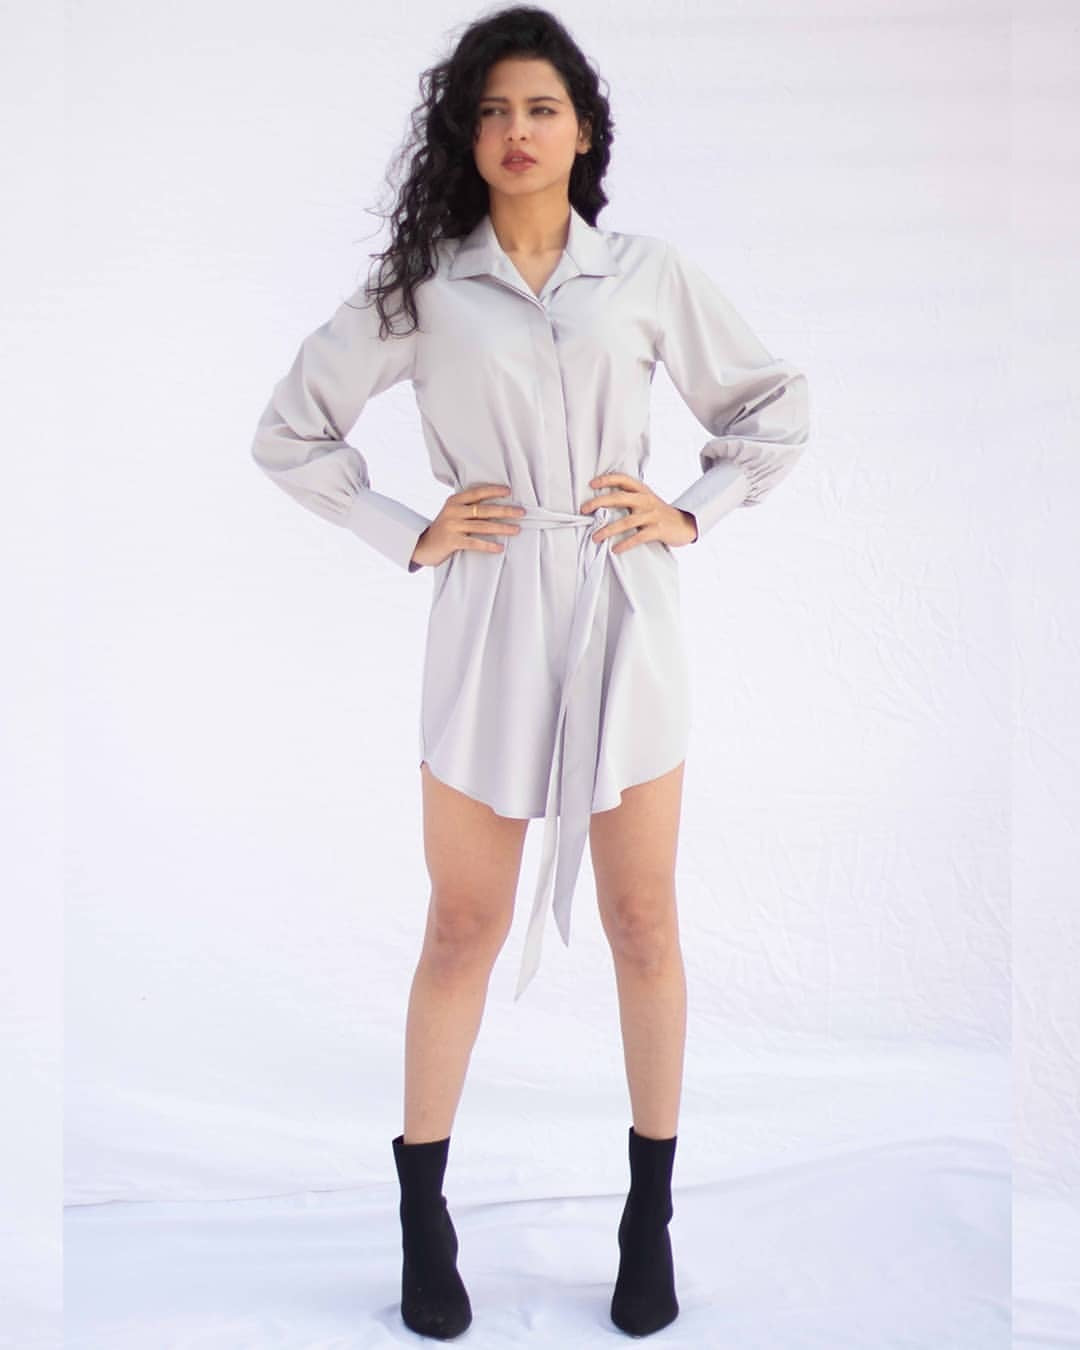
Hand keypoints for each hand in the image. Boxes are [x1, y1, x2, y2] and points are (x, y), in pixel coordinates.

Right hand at [410, 483, 525, 567]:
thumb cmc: (444, 529)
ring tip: (516, 530)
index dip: (493, 491)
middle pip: (484, 509)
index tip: (509, 491)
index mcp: (454, 501)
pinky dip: (488, 545)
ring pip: (482, 526)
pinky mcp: (452, 541)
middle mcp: (453, 511)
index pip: (477, 493)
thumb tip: (496, 506)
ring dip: (502, 528)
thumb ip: (468, 508)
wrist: (422, 546)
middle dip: (505, 511)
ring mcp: (452, 526)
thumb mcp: (452, 513)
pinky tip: (500, 548)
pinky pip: (474, 543)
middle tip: (522, 512)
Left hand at [580, 473, 697, 553]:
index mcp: (642, 491)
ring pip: (626, 521)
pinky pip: (638, 537)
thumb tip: (603, 503)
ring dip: (608, 530)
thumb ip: (630, 499)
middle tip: (584, 509)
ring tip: (595, 537)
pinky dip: (625, 543)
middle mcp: (646, 500)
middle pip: (619, 497)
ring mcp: (652, 515)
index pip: (623, 479)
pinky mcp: (657, 530)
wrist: (686, 524)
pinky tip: (615, 549)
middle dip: (599, 502)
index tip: (591, 484)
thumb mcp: (647, 500)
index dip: (607, 479)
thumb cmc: (660, 514)